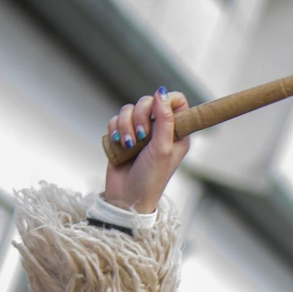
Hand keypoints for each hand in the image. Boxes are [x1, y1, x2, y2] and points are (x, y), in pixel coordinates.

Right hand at [103, 88, 190, 214]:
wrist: (127, 198)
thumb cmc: (150, 179)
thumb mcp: (163, 149)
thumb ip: (165, 120)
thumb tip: (161, 92)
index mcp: (177, 132)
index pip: (177, 102)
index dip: (166, 101)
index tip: (157, 112)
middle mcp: (159, 130)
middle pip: (149, 102)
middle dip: (141, 116)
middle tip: (142, 136)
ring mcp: (140, 132)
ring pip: (129, 110)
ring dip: (126, 125)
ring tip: (129, 145)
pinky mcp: (123, 136)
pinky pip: (116, 119)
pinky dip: (115, 130)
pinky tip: (119, 145)